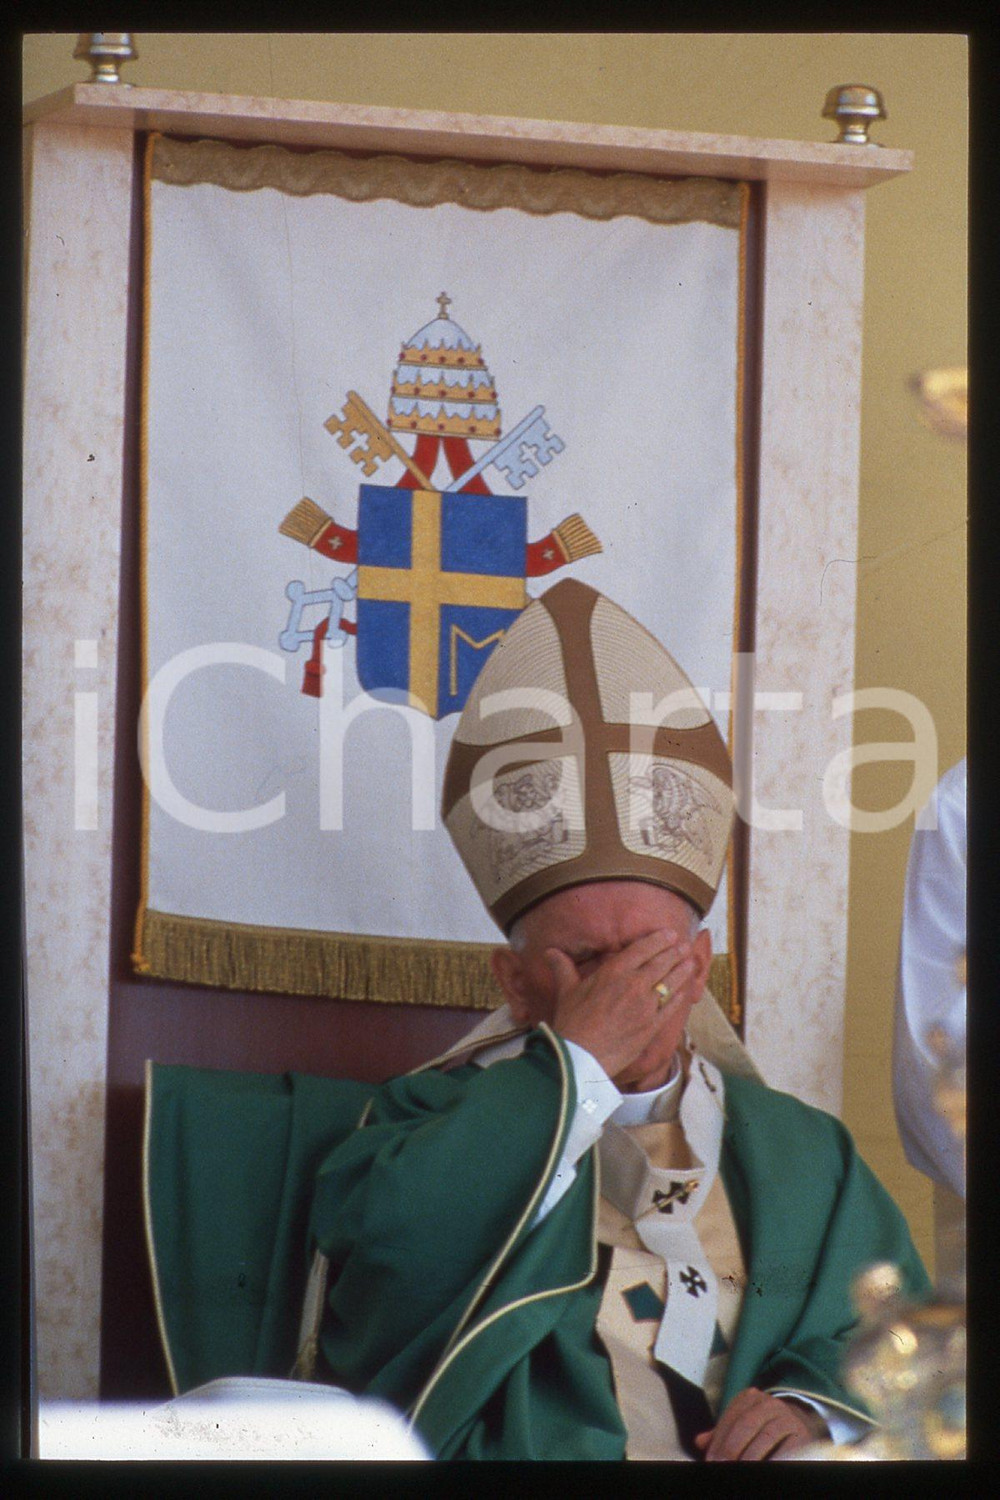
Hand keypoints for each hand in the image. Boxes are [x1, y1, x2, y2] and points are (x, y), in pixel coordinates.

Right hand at [545, 929, 695, 1083]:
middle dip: (674, 952)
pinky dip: (680, 997)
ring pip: (671, 982)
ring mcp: (646, 1006)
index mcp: (614, 972)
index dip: (658, 940)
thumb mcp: (566, 991)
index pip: (642, 949)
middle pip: (661, 962)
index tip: (669, 934)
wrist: (581, 1057)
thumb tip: (549, 952)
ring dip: (682, 970)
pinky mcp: (652, 1026)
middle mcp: (634, 985)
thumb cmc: (571, 1022)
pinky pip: (671, 1007)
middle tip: (684, 945)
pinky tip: (685, 991)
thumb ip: (562, 968)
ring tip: (690, 962)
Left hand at [693, 1388, 828, 1460]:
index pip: (730, 1418)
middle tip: (721, 1466)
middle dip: (731, 1448)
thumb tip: (699, 1442)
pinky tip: (764, 1468)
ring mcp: (786, 1417)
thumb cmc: (763, 1427)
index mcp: (749, 1398)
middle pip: (745, 1424)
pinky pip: (786, 1449)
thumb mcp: (743, 1423)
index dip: (719, 1441)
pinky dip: (773, 1460)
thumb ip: (722, 1433)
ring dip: (750, 1456)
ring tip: (740, 1470)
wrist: (801, 1425)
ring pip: (765, 1436)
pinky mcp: (802, 1434)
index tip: (710, 1460)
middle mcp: (768, 1403)